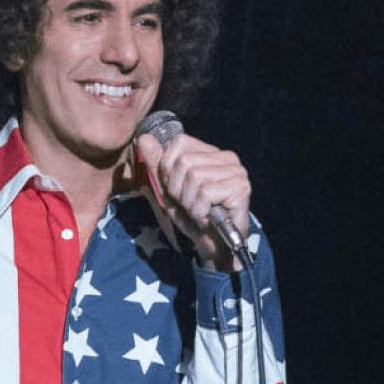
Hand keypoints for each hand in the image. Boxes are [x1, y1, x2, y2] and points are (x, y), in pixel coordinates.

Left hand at [133, 127, 252, 272]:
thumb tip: (143, 138)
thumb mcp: (169, 190)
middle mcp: (227, 157)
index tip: (176, 189)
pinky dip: (199, 210)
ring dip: (189, 202)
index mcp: (211, 153)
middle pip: (184, 162)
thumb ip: (157, 165)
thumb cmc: (193, 216)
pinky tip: (208, 216)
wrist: (214, 245)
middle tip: (190, 204)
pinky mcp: (241, 188)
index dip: (168, 169)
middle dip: (177, 189)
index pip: (179, 142)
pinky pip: (205, 193)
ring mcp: (237, 171)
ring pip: (194, 177)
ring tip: (200, 211)